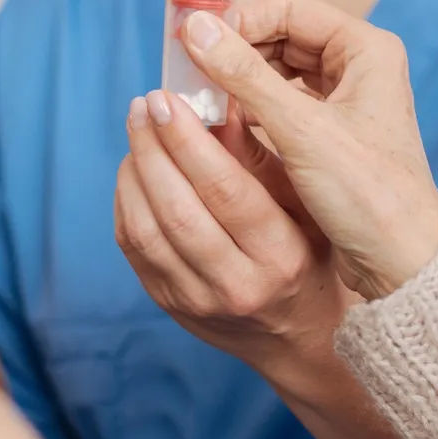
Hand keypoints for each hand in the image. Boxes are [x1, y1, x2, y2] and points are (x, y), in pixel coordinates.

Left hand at [115, 93, 359, 393]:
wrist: (299, 338)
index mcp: (280, 257)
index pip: (226, 191)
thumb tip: (221, 102)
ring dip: (134, 172)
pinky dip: (127, 200)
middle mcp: (236, 285)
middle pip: (178, 210)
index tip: (169, 100)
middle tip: (143, 105)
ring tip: (138, 131)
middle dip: (153, 149)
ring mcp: (196, 301)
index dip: (189, 142)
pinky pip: (133, 248)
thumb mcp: (306, 207)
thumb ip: (261, 158)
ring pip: (146, 231)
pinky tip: (136, 168)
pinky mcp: (169, 304)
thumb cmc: (309, 257)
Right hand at [176, 0, 437, 300]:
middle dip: (235, 54)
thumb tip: (194, 29)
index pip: (286, 7)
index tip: (194, 48)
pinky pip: (283, 103)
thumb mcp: (299, 131)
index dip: (237, 23)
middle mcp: (360, 65)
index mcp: (366, 49)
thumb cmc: (368, 195)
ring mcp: (347, 98)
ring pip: (278, 71)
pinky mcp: (334, 131)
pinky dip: (253, 110)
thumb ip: (244, 75)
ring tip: (204, 104)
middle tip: (191, 78)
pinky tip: (227, 128)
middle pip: (279, 35)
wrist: (402, 263)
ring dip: (240, 83)